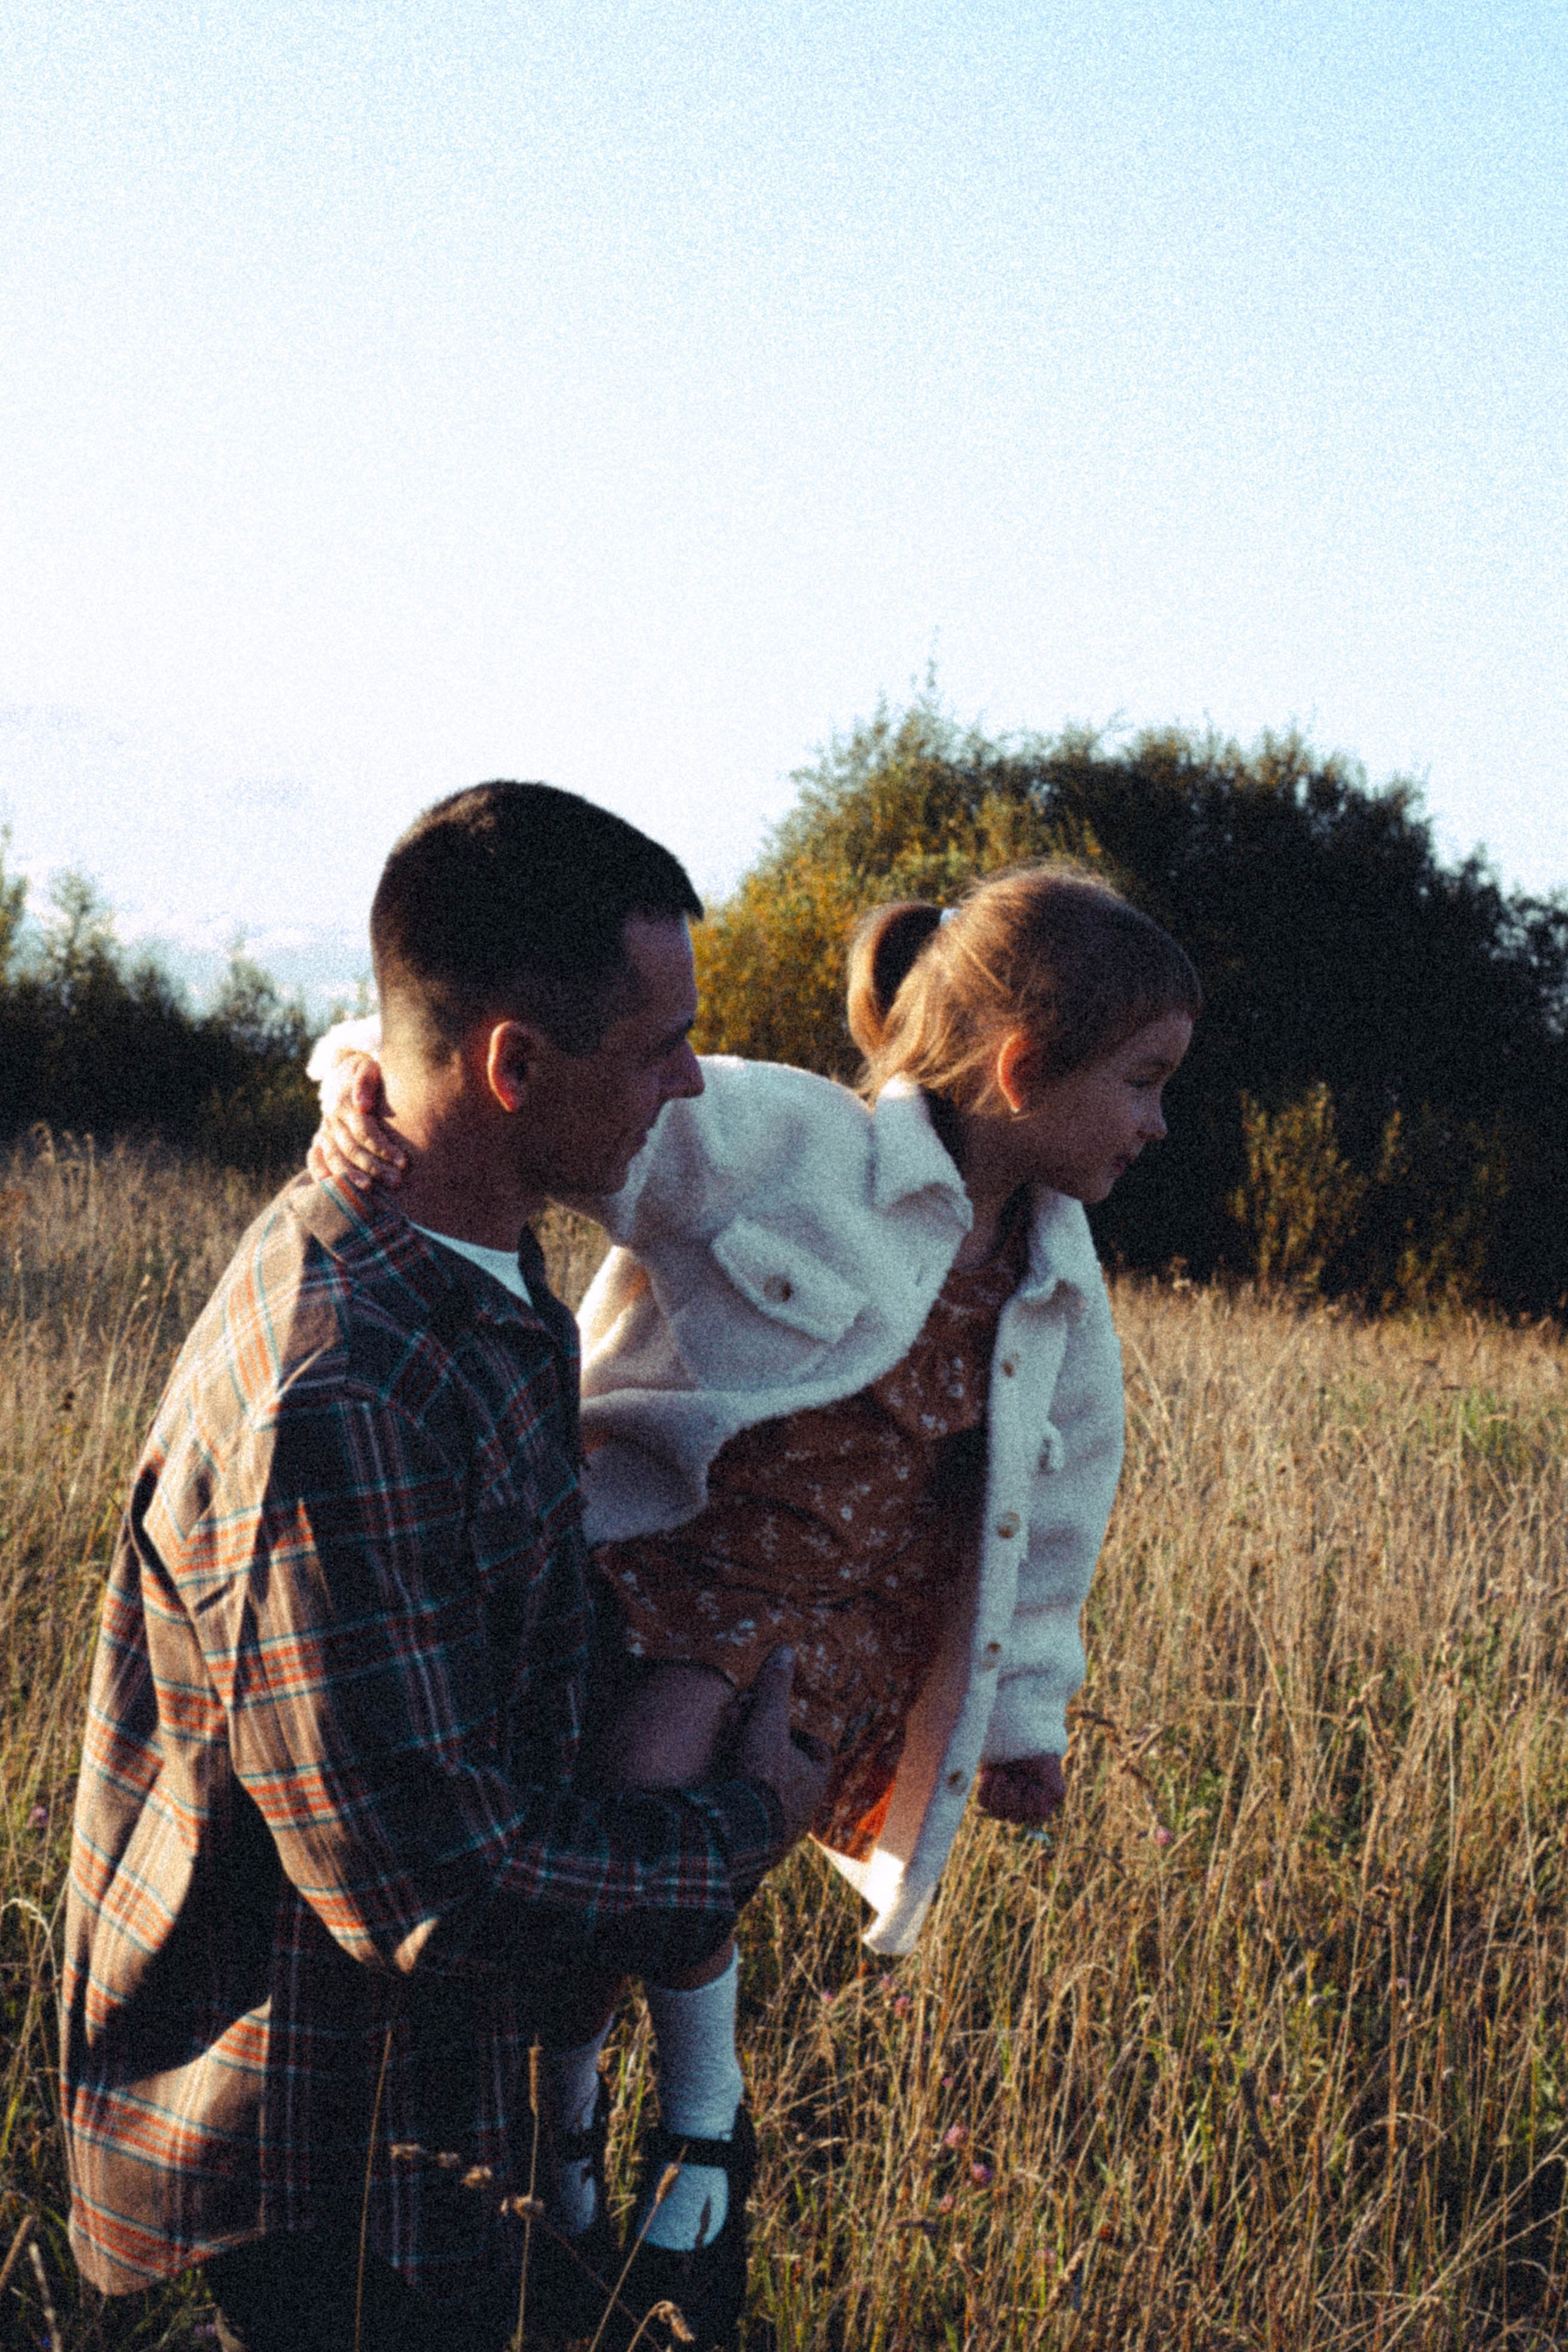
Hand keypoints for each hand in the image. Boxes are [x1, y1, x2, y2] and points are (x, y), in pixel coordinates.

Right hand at [306, 1055, 407, 1194]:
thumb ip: (365, 1081)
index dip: (383, 1147)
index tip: (403, 1162)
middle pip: (352, 1148)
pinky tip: (331, 1189)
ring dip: (351, 1177)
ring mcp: (324, 1130)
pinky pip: (315, 1157)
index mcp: (345, 1103)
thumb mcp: (368, 1067)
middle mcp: (332, 1119)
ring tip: (370, 1193)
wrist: (346, 1070)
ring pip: (335, 1157)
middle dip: (374, 1167)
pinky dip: (320, 1172)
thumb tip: (362, 1105)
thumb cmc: (367, 1071)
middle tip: (396, 1182)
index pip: (364, 1131)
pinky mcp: (320, 1138)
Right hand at [732, 1648, 829, 1850]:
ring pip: (768, 1789)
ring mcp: (780, 1829)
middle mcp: (803, 1808)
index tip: (777, 1717)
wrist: (736, 1836)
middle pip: (788, 1765)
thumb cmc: (762, 1776)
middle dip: (764, 1742)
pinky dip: (738, 1793)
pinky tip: (718, 1780)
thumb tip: (785, 1650)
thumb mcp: (766, 1724)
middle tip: (740, 1722)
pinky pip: (751, 1811)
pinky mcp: (755, 1844)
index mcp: (815, 1781)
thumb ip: (773, 1690)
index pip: (817, 1750)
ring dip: (749, 1766)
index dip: (799, 1731)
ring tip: (726, 1746)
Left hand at [976, 1753, 1064, 1827]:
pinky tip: (991, 1773)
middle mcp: (1023, 1809)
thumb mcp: (1050, 1767)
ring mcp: (1004, 1804)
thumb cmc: (1036, 1752)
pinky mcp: (989, 1795)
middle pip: (1015, 1818)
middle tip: (1019, 1776)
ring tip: (1003, 1774)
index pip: (1035, 1819)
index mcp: (1041, 1806)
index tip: (1034, 1786)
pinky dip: (986, 1787)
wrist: (1015, 1738)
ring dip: (1000, 1792)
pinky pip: (983, 1801)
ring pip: (997, 1813)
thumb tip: (1048, 1809)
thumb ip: (1056, 1788)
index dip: (1032, 1804)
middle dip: (1015, 1795)